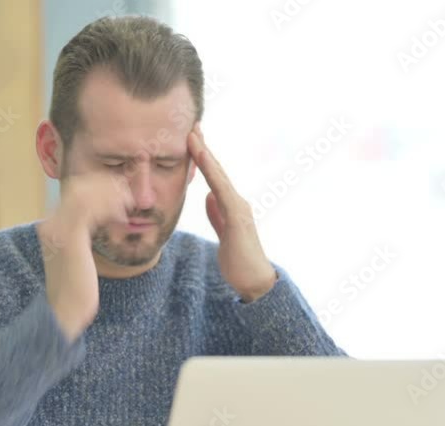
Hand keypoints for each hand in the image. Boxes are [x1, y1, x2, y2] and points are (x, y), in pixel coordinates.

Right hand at [36, 172, 134, 338]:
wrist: (63, 315)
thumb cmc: (77, 291)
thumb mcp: (81, 257)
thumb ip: (85, 236)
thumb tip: (104, 222)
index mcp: (51, 227)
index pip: (75, 193)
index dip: (100, 189)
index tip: (121, 196)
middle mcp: (50, 224)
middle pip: (79, 188)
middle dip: (107, 188)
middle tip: (129, 196)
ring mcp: (57, 230)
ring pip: (85, 194)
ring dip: (110, 195)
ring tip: (128, 204)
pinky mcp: (70, 238)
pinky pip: (90, 208)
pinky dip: (109, 207)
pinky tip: (123, 218)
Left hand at [188, 123, 276, 301]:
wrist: (254, 281)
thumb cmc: (239, 260)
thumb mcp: (223, 232)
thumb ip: (217, 214)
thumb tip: (209, 197)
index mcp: (231, 205)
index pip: (214, 177)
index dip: (202, 157)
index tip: (191, 138)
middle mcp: (236, 201)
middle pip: (217, 170)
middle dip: (203, 147)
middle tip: (191, 125)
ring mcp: (238, 207)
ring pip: (219, 176)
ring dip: (205, 154)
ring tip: (192, 135)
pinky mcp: (237, 217)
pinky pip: (221, 190)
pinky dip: (211, 172)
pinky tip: (202, 159)